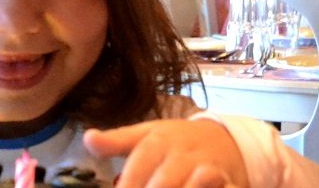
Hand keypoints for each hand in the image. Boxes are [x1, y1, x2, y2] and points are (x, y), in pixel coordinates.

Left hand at [83, 119, 248, 187]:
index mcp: (160, 140)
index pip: (141, 161)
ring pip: (194, 183)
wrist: (225, 140)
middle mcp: (184, 153)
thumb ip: (116, 142)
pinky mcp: (230, 182)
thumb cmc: (176, 142)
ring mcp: (208, 168)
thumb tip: (88, 139)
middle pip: (164, 180)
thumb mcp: (146, 135)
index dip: (129, 181)